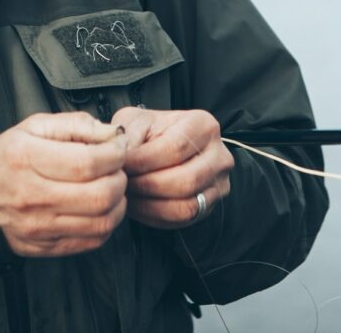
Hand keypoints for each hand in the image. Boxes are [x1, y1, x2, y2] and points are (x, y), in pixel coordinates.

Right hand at [0, 112, 127, 257]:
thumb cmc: (10, 156)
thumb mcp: (36, 126)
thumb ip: (77, 124)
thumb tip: (112, 133)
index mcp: (27, 158)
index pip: (86, 162)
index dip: (114, 154)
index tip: (117, 147)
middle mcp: (32, 196)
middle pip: (99, 195)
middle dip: (120, 178)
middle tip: (117, 168)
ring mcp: (39, 226)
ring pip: (101, 222)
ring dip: (118, 203)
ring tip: (112, 186)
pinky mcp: (45, 246)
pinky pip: (92, 241)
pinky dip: (107, 223)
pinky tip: (101, 207)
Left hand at [112, 107, 233, 228]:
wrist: (166, 144)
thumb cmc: (152, 131)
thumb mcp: (137, 121)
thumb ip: (130, 135)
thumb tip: (122, 158)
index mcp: (203, 125)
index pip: (175, 148)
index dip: (144, 161)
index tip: (121, 165)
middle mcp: (219, 155)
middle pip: (183, 181)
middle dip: (146, 186)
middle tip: (123, 183)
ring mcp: (219, 183)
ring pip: (185, 206)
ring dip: (150, 204)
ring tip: (129, 194)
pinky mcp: (210, 205)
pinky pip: (183, 219)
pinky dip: (155, 215)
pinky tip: (139, 204)